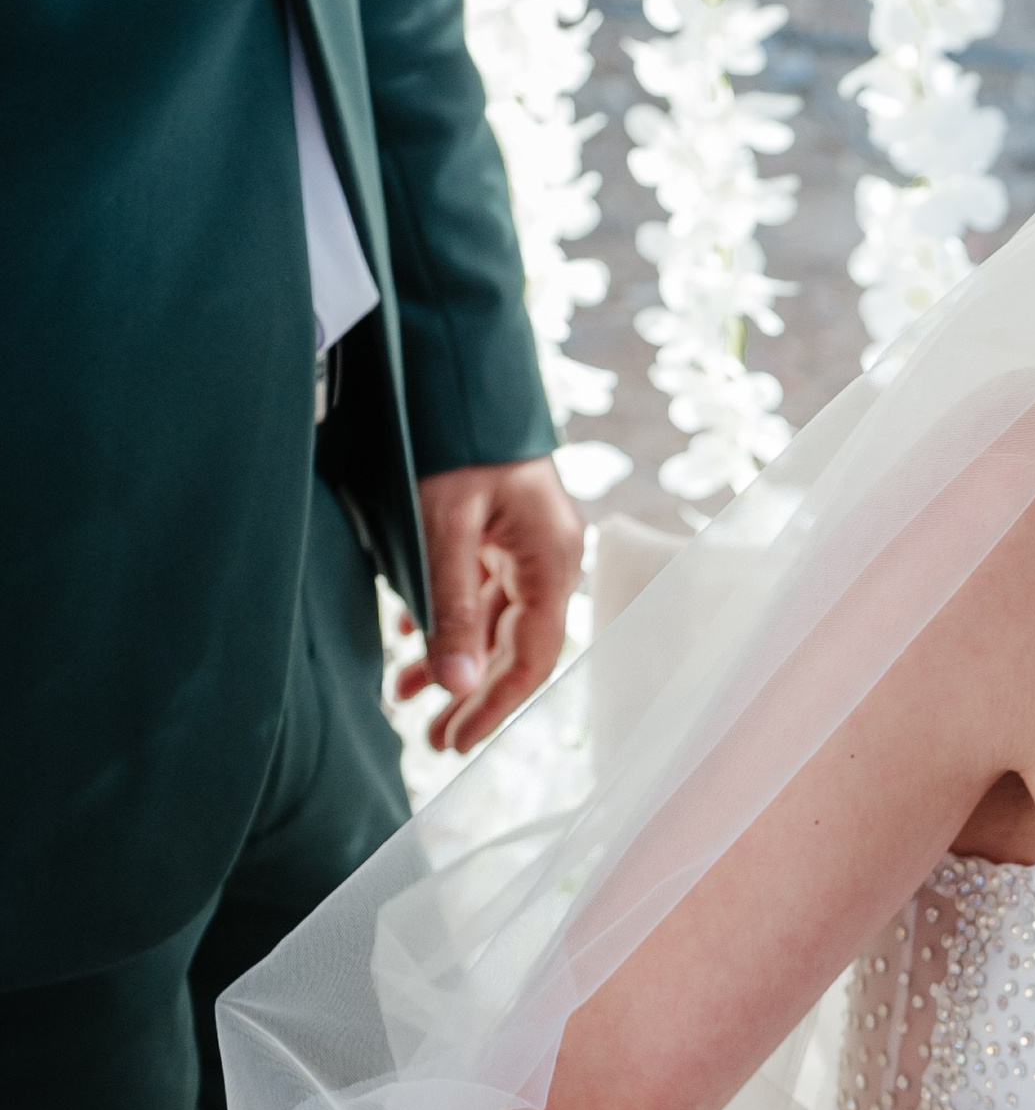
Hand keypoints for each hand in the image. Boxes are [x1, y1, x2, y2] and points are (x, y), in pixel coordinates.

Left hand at [396, 461, 584, 750]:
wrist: (456, 365)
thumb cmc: (452, 438)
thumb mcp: (444, 528)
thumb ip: (451, 609)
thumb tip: (457, 687)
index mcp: (551, 560)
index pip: (530, 658)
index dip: (494, 707)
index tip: (456, 743)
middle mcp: (548, 556)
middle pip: (515, 646)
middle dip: (472, 695)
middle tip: (432, 741)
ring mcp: (525, 542)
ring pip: (493, 621)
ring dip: (454, 660)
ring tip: (410, 696)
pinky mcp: (500, 528)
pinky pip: (480, 590)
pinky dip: (447, 620)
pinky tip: (410, 640)